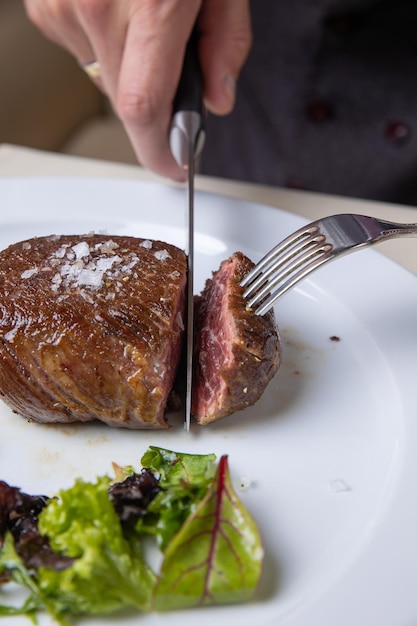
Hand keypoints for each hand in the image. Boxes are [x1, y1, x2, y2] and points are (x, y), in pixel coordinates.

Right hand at [24, 0, 251, 180]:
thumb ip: (226, 42)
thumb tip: (218, 97)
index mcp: (150, 5)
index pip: (144, 110)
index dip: (159, 151)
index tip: (175, 165)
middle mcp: (96, 7)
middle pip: (126, 100)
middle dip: (157, 102)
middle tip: (176, 63)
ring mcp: (64, 3)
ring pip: (105, 73)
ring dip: (131, 62)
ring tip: (145, 9)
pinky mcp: (46, 1)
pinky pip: (80, 44)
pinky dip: (105, 37)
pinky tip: (117, 0)